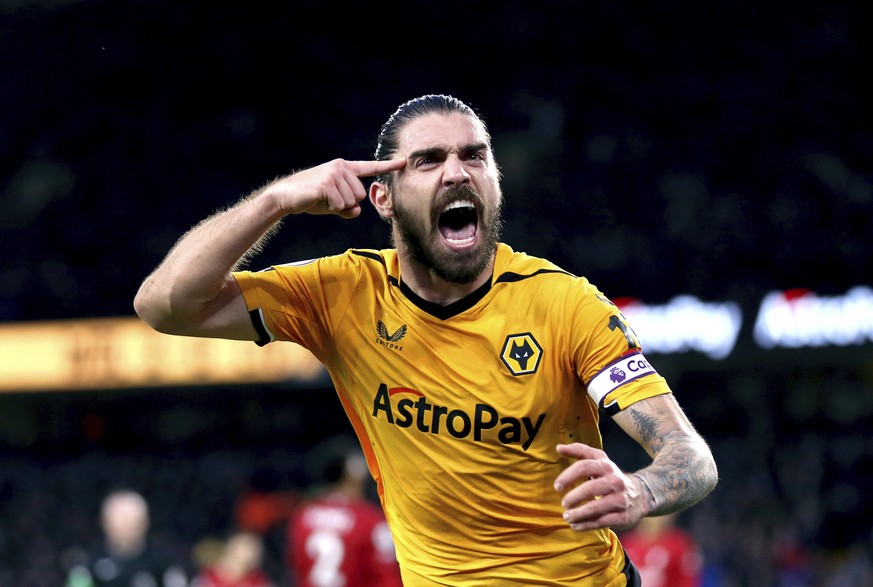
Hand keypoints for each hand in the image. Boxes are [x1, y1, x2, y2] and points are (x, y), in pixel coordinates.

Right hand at [268, 157, 405, 218]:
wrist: (286, 196)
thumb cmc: (312, 198)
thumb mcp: (334, 204)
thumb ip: (348, 208)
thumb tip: (357, 211)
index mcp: (344, 168)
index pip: (369, 167)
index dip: (387, 166)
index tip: (404, 161)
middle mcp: (340, 167)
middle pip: (360, 195)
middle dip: (346, 203)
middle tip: (328, 198)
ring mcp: (333, 174)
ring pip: (351, 202)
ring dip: (337, 206)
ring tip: (322, 198)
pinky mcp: (326, 184)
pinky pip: (340, 205)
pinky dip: (330, 208)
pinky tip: (318, 200)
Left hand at [553, 443, 648, 530]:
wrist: (642, 494)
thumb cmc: (611, 476)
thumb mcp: (599, 459)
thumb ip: (579, 451)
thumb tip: (559, 447)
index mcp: (606, 466)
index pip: (583, 467)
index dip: (567, 477)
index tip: (557, 486)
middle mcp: (615, 481)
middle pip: (588, 489)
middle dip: (572, 498)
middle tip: (563, 504)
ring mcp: (620, 500)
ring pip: (594, 508)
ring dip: (577, 514)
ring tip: (567, 516)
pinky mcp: (623, 517)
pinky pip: (601, 522)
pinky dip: (585, 525)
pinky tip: (575, 525)